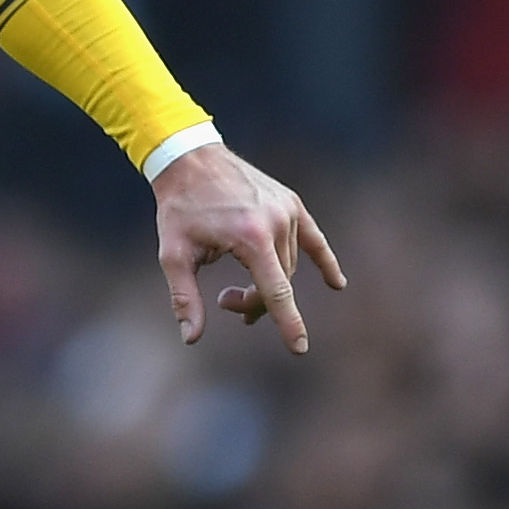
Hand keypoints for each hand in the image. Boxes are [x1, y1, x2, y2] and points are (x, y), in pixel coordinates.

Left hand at [153, 143, 345, 353]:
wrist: (190, 159)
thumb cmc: (178, 209)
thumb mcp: (173, 255)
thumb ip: (185, 297)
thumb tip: (192, 338)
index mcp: (250, 237)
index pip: (276, 291)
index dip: (288, 323)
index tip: (300, 348)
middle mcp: (276, 223)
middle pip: (279, 281)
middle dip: (255, 302)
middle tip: (225, 303)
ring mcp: (287, 211)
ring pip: (288, 264)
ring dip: (267, 284)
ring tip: (231, 291)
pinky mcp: (291, 203)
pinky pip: (313, 238)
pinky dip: (322, 261)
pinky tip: (336, 283)